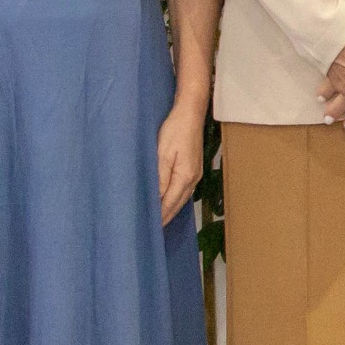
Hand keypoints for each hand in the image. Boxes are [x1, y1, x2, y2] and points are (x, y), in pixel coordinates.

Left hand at [156, 95, 208, 225]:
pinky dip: (175, 199)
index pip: (169, 204)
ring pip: (182, 198)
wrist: (191, 113)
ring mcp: (196, 174)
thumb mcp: (162, 154)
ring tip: (159, 220)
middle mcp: (193, 179)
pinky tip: (168, 201)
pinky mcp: (194, 168)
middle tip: (152, 231)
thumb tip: (155, 199)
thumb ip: (159, 178)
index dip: (159, 217)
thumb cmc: (175, 130)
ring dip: (170, 209)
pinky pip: (184, 190)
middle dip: (165, 217)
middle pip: (177, 204)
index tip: (149, 230)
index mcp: (184, 177)